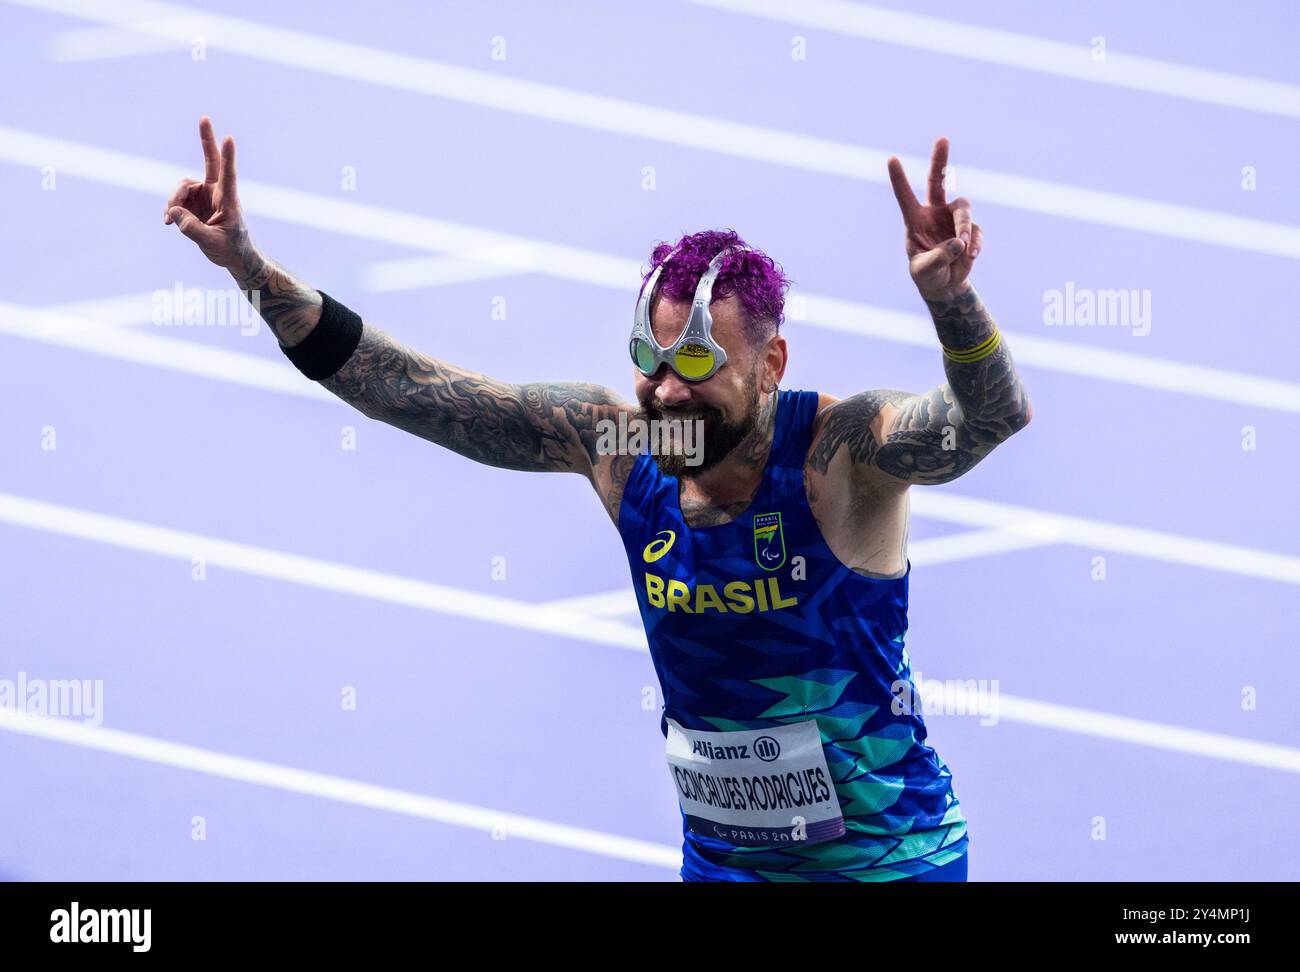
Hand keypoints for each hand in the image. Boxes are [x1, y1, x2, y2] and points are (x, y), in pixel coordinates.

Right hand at [163, 116, 247, 270]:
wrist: (232, 256)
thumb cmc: (230, 249)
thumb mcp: (212, 243)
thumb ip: (192, 229)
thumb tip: (173, 213)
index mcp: (229, 201)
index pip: (228, 175)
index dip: (228, 157)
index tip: (229, 138)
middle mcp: (217, 193)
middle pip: (210, 161)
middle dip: (206, 140)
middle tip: (204, 118)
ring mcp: (204, 195)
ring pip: (182, 187)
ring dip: (173, 200)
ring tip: (169, 220)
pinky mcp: (193, 202)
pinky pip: (176, 199)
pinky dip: (170, 209)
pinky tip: (168, 221)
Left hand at [887, 137, 981, 301]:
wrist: (945, 284)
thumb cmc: (927, 274)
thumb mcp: (925, 270)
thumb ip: (938, 257)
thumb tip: (959, 242)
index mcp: (915, 219)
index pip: (905, 196)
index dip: (898, 178)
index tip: (891, 159)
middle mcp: (934, 212)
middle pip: (937, 181)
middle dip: (940, 159)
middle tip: (942, 139)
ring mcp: (953, 218)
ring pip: (963, 210)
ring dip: (964, 227)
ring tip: (964, 248)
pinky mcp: (970, 228)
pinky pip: (975, 230)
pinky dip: (975, 243)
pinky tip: (971, 255)